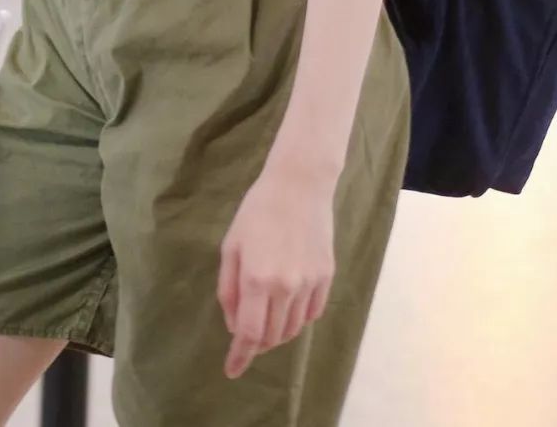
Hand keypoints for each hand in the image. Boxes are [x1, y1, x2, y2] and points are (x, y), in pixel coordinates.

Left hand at [217, 168, 335, 379]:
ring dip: (276, 331)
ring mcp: (309, 284)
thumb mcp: (231, 246)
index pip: (249, 334)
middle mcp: (285, 287)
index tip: (232, 371)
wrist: (299, 185)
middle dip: (256, 342)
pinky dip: (297, 318)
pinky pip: (311, 314)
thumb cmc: (257, 212)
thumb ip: (229, 290)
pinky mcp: (326, 277)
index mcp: (256, 279)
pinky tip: (288, 303)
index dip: (240, 356)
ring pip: (292, 329)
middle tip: (247, 330)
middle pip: (271, 336)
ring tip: (266, 314)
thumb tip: (234, 326)